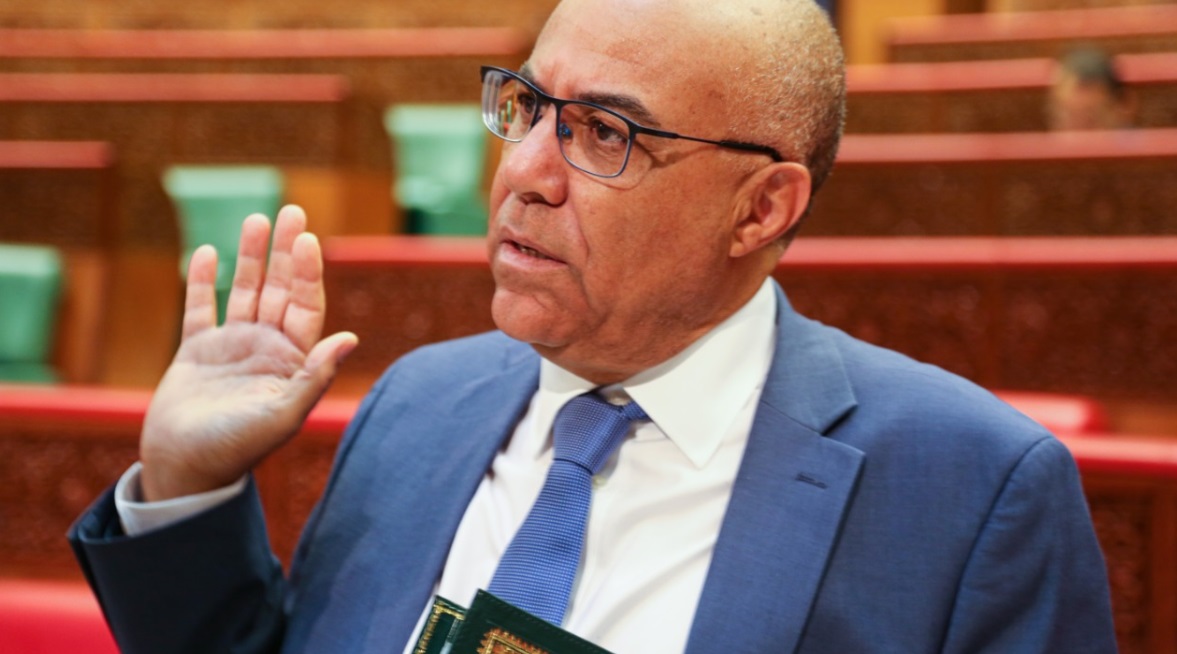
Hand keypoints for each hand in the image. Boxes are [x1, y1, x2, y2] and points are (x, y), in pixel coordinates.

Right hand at [139, 205, 357, 500]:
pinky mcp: (197, 352)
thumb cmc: (237, 449)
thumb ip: (315, 375)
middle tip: (292, 210)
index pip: (306, 306)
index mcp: (292, 361)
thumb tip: (350, 337)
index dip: (308, 272)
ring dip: (251, 257)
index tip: (306, 239)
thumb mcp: (282, 414)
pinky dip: (205, 282)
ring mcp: (232, 347)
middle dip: (285, 252)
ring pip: (245, 291)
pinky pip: (202, 309)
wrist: (186, 470)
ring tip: (255, 218)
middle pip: (281, 290)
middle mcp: (267, 348)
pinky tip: (208, 252)